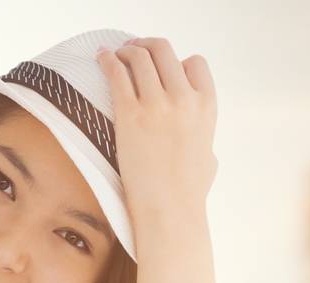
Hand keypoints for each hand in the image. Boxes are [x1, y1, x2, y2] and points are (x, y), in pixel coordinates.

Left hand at [95, 36, 217, 226]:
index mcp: (206, 106)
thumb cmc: (188, 192)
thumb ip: (203, 136)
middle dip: (147, 46)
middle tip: (132, 50)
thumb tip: (199, 138)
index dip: (176, 63)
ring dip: (126, 50)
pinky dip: (108, 60)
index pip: (194, 63)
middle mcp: (184, 99)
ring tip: (114, 53)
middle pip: (165, 52)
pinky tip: (101, 58)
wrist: (169, 209)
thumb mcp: (208, 156)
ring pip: (141, 57)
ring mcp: (157, 104)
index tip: (162, 67)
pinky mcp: (130, 114)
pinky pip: (118, 74)